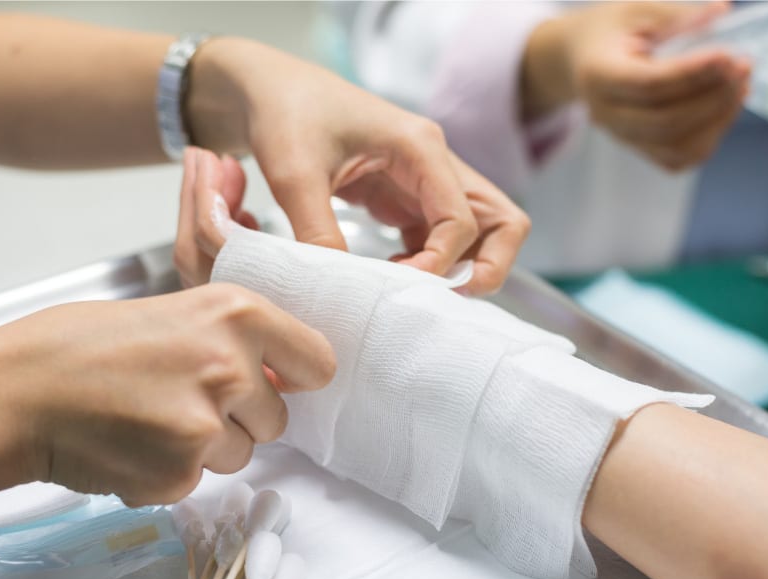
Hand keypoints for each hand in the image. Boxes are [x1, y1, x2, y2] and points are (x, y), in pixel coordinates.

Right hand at [0, 285, 333, 507]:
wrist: (18, 391)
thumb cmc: (83, 345)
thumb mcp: (177, 311)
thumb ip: (235, 338)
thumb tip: (277, 371)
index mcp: (237, 315)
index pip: (319, 361)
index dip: (298, 376)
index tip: (282, 381)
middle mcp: (233, 368)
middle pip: (278, 418)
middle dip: (242, 418)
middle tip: (185, 397)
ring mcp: (208, 426)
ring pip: (241, 454)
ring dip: (206, 446)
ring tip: (151, 417)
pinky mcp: (180, 473)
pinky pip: (198, 480)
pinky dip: (171, 471)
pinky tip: (134, 443)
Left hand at [181, 40, 529, 294]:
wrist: (266, 90)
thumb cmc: (285, 114)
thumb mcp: (294, 174)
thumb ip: (318, 231)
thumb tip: (343, 286)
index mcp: (420, 147)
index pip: (462, 219)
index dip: (440, 261)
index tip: (398, 284)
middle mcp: (435, 163)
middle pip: (500, 222)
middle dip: (487, 267)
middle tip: (446, 299)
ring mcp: (425, 181)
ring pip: (478, 232)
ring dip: (460, 267)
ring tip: (411, 289)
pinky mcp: (406, 197)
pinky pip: (440, 237)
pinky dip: (430, 263)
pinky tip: (390, 275)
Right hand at [521, 1, 749, 170]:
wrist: (579, 60)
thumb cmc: (610, 30)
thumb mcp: (636, 9)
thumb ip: (676, 14)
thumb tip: (722, 12)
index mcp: (598, 75)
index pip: (648, 85)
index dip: (692, 74)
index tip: (729, 55)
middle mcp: (605, 114)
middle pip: (664, 122)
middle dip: (712, 98)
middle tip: (744, 66)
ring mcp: (621, 136)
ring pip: (674, 148)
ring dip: (717, 121)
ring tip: (741, 86)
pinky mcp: (638, 148)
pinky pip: (678, 159)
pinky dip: (709, 138)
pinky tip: (725, 108)